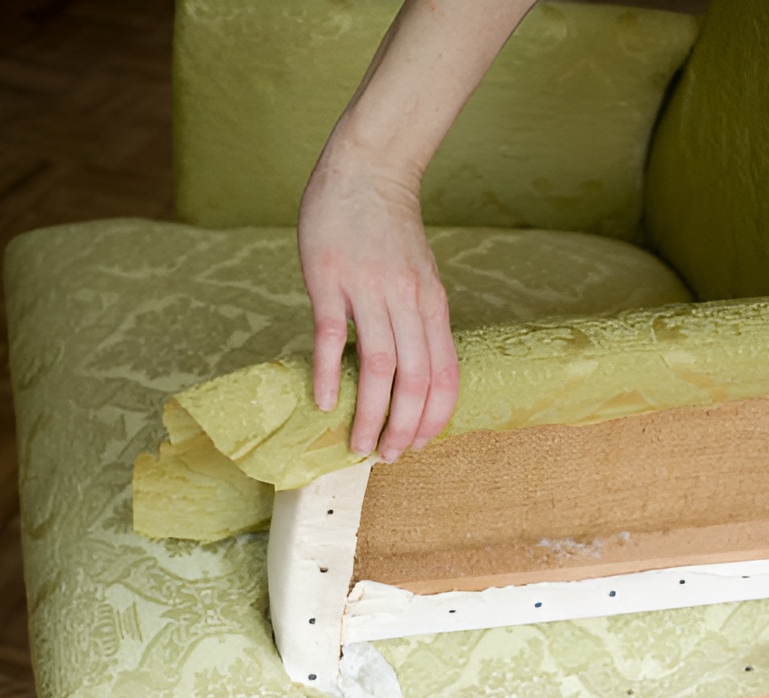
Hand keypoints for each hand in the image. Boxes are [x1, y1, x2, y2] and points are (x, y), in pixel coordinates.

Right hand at [298, 142, 458, 462]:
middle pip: (415, 379)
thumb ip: (421, 321)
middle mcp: (407, 301)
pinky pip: (331, 335)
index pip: (444, 375)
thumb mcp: (420, 277)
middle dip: (403, 427)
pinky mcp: (330, 278)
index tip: (419, 445)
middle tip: (387, 457)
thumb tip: (417, 373)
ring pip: (378, 366)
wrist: (367, 170)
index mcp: (432, 305)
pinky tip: (324, 402)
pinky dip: (328, 373)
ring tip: (359, 445)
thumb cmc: (390, 229)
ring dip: (370, 413)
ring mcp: (368, 290)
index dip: (434, 417)